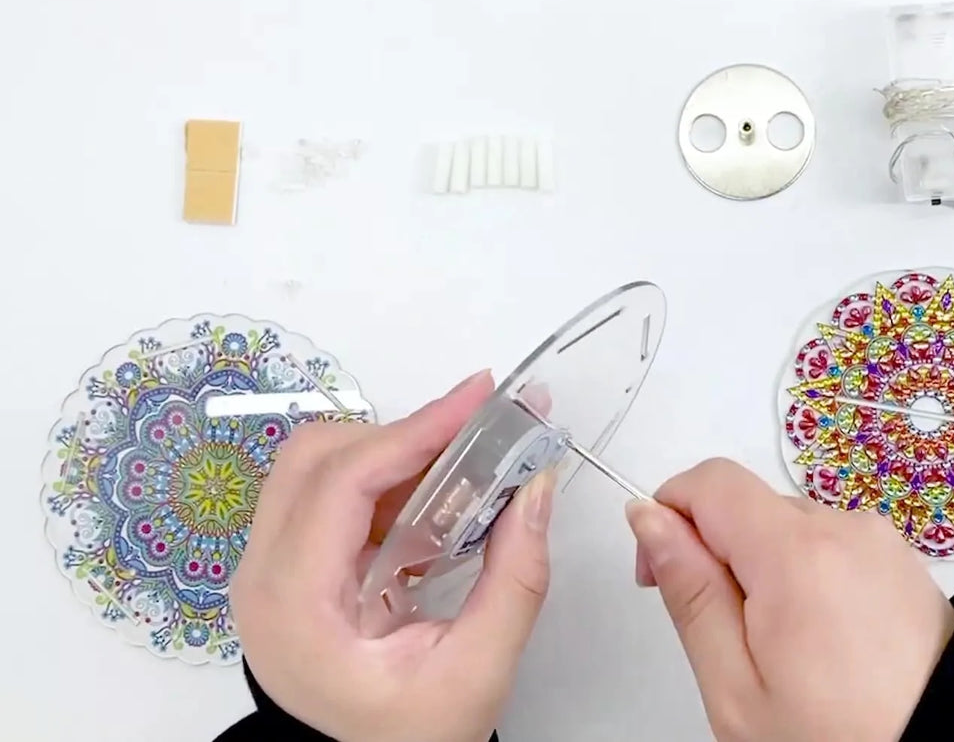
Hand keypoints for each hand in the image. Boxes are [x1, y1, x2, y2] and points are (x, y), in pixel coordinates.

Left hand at [231, 371, 556, 741]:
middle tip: (479, 431)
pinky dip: (382, 481)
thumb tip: (537, 490)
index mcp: (294, 605)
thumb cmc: (406, 738)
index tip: (479, 399)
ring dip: (392, 454)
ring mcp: (267, 571)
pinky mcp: (287, 569)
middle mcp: (262, 577)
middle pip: (317, 456)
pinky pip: (325, 495)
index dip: (414, 429)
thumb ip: (514, 580)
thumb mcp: (476, 673)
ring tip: (463, 469)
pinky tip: (435, 503)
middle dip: (403, 433)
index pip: (342, 481)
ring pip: (317, 466)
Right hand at [625, 459, 953, 740]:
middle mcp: (844, 527)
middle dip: (721, 556)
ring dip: (767, 571)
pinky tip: (824, 642)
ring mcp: (880, 540)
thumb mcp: (735, 686)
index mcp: (796, 552)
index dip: (670, 516)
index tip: (663, 577)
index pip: (710, 480)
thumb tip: (648, 517)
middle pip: (750, 506)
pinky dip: (811, 579)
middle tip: (730, 642)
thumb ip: (689, 592)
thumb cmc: (837, 738)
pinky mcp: (903, 559)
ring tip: (786, 652)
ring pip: (791, 528)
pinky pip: (833, 547)